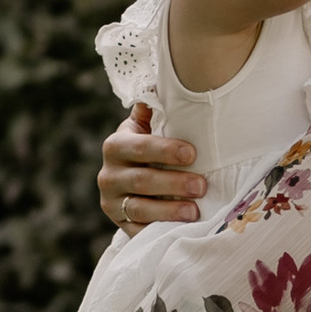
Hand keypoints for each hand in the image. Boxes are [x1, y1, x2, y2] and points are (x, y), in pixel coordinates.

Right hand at [99, 101, 206, 232]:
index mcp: (116, 146)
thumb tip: (161, 80)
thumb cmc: (149, 149)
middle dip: (173, 183)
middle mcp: (108, 175)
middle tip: (202, 186)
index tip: (192, 153)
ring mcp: (112, 202)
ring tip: (194, 212)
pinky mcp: (120, 225)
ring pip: (140, 208)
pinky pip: (139, 231)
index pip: (139, 147)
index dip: (165, 150)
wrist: (130, 183)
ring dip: (169, 210)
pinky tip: (180, 229)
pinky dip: (159, 230)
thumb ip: (153, 110)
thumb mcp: (147, 129)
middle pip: (141, 180)